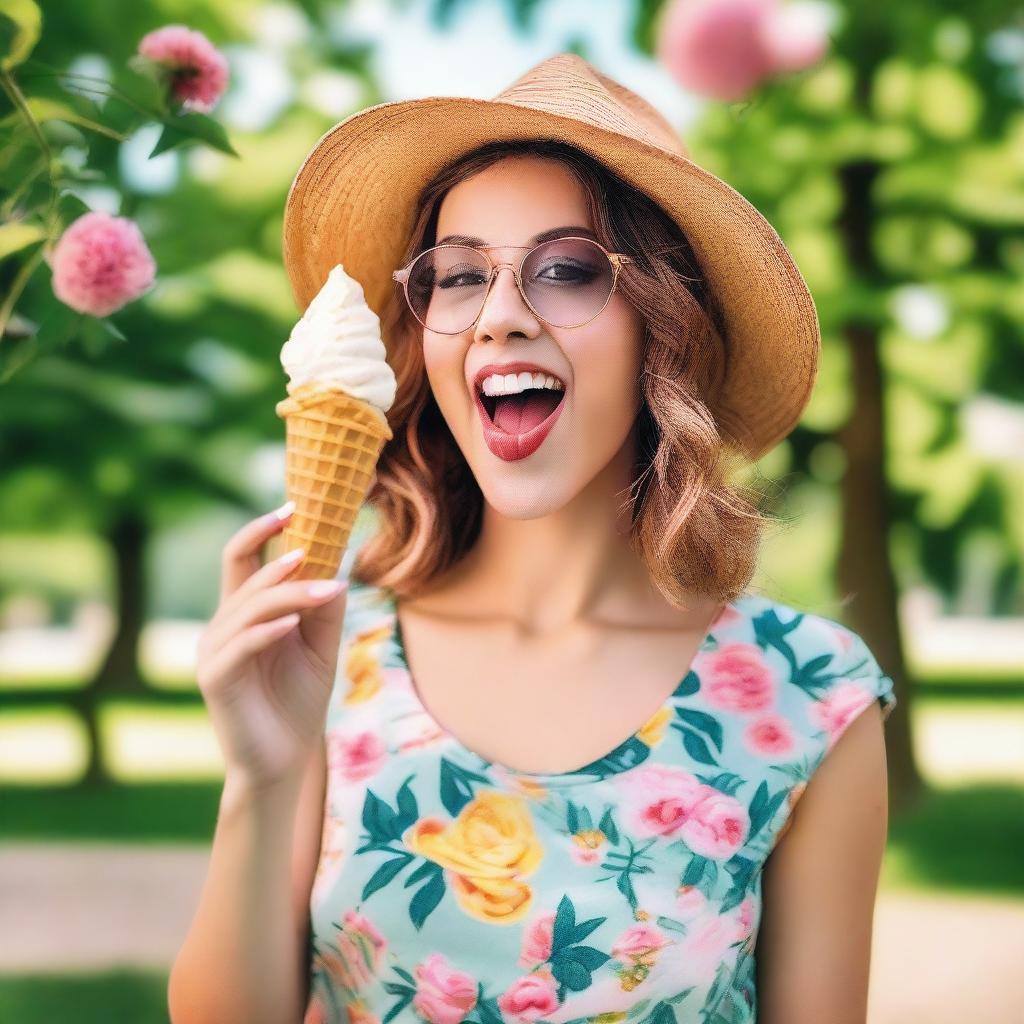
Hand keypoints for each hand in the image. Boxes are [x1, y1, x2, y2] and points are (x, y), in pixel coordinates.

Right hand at [195, 504, 348, 789]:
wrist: (284, 761)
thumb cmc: (298, 702)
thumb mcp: (320, 647)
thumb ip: (324, 609)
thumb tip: (339, 565)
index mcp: (243, 613)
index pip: (242, 558)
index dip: (263, 529)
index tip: (294, 506)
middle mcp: (222, 625)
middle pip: (245, 575)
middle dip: (280, 557)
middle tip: (314, 546)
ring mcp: (215, 651)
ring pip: (249, 606)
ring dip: (289, 594)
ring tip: (326, 590)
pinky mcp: (216, 679)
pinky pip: (241, 645)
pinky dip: (268, 630)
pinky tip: (293, 624)